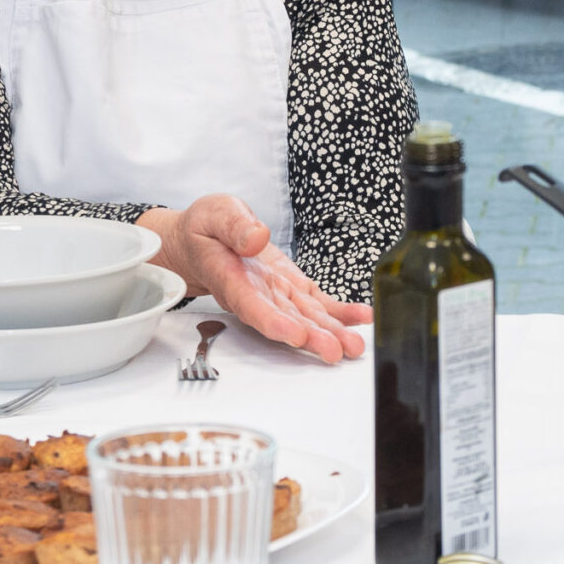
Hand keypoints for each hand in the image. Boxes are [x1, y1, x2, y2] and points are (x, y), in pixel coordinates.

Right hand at [138, 195, 370, 363]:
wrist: (203, 242)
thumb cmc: (205, 231)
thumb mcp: (213, 214)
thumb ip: (234, 225)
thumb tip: (257, 237)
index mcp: (232, 280)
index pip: (253, 306)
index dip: (274, 322)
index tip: (295, 335)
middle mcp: (257, 294)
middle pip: (286, 321)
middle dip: (312, 338)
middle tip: (336, 350)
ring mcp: (277, 294)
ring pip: (306, 317)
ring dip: (331, 332)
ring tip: (354, 344)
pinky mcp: (292, 287)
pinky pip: (317, 303)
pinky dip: (340, 311)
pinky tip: (360, 317)